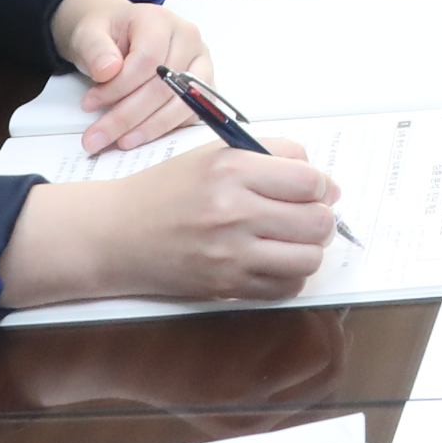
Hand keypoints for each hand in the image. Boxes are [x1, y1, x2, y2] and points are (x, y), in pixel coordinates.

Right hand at [0, 141, 340, 308]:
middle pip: (317, 221)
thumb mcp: (216, 153)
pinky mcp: (225, 287)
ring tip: (291, 239)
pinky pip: (285, 289)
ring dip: (308, 249)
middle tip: (307, 215)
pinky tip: (272, 261)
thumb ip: (272, 157)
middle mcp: (233, 212)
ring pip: (308, 258)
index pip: (309, 180)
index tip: (315, 189)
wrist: (116, 234)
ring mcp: (229, 254)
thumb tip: (325, 184)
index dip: (321, 185)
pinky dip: (288, 277)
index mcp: (232, 170)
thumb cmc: (167, 190)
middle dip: (321, 218)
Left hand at [49, 0, 207, 154]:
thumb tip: (107, 70)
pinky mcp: (203, 85)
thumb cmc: (107, 34)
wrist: (119, 33)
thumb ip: (95, 49)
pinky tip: (142, 136)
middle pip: (165, 86)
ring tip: (120, 141)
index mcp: (161, 21)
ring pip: (182, 103)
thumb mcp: (89, 34)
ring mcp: (200, 63)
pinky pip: (191, 113)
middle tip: (96, 138)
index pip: (148, 59)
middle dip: (128, 117)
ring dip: (150, 128)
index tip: (89, 104)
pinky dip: (167, 128)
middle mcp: (188, 40)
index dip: (119, 87)